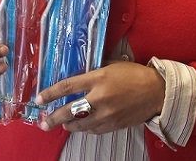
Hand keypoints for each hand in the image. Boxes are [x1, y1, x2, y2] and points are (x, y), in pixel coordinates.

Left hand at [35, 61, 164, 133]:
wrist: (156, 91)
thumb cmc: (134, 74)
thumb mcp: (112, 65)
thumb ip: (94, 71)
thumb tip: (78, 75)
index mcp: (98, 78)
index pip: (68, 86)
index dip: (50, 93)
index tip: (39, 99)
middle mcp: (99, 98)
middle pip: (69, 111)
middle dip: (53, 118)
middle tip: (43, 123)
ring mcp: (106, 114)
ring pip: (79, 125)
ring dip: (67, 125)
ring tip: (61, 124)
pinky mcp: (113, 126)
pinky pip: (92, 130)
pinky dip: (84, 127)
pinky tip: (81, 124)